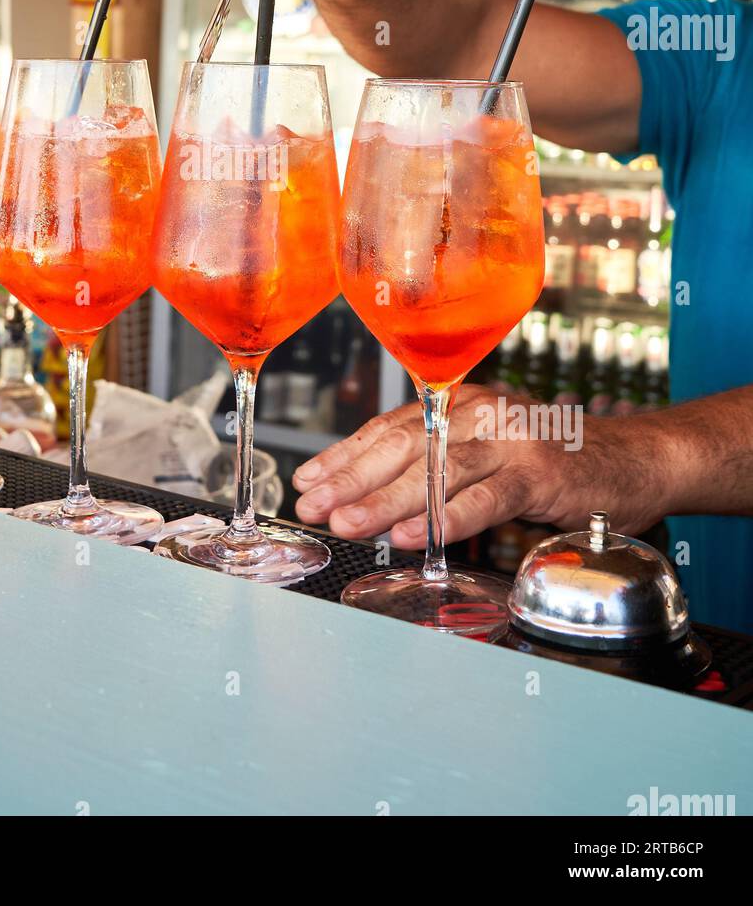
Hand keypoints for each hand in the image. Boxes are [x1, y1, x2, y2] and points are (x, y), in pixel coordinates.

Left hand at [292, 384, 677, 546]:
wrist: (632, 459)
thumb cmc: (552, 461)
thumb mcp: (486, 451)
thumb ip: (436, 463)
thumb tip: (369, 493)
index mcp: (458, 405)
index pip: (388, 429)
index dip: (344, 456)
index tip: (307, 480)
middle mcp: (478, 413)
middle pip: (402, 446)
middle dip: (350, 479)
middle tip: (311, 506)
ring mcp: (509, 440)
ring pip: (435, 471)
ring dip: (386, 500)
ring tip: (348, 524)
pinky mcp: (539, 473)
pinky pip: (485, 498)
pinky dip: (447, 518)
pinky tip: (415, 536)